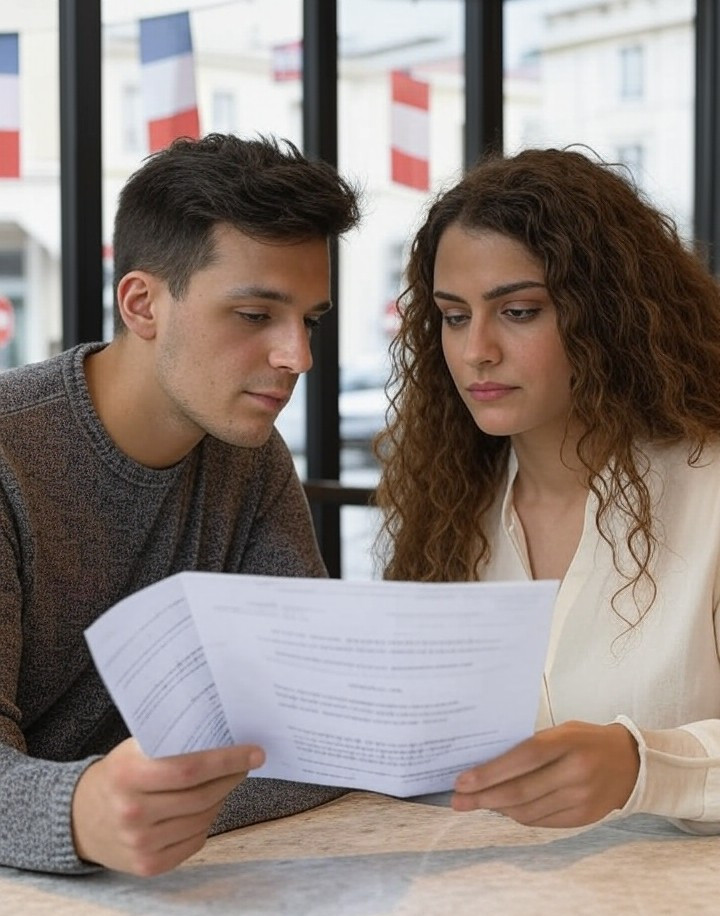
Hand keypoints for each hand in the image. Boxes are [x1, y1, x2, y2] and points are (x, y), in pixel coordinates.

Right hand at [71, 737, 264, 875]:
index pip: (189, 769)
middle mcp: (132, 811)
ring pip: (203, 818)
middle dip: (231, 777)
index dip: (227, 761)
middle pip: (201, 795)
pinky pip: (195, 840)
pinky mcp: (148, 865)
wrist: (80, 819)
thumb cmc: (118, 775)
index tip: (254, 752)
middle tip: (246, 763)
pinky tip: (206, 807)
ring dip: (221, 798)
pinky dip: (207, 822)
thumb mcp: (134, 750)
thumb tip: (224, 735)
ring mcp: (139, 843)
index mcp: (127, 774)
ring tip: (224, 782)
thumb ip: (171, 742)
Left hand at [452, 721, 638, 826]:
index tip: (462, 780)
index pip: (521, 759)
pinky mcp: (584, 818)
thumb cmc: (586, 740)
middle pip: (520, 790)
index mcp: (567, 742)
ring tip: (476, 802)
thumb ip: (531, 746)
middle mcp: (575, 772)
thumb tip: (489, 766)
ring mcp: (581, 798)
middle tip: (458, 800)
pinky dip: (519, 816)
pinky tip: (504, 809)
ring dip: (498, 808)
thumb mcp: (561, 731)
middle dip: (483, 797)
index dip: (489, 772)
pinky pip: (541, 821)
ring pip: (528, 811)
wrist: (631, 763)